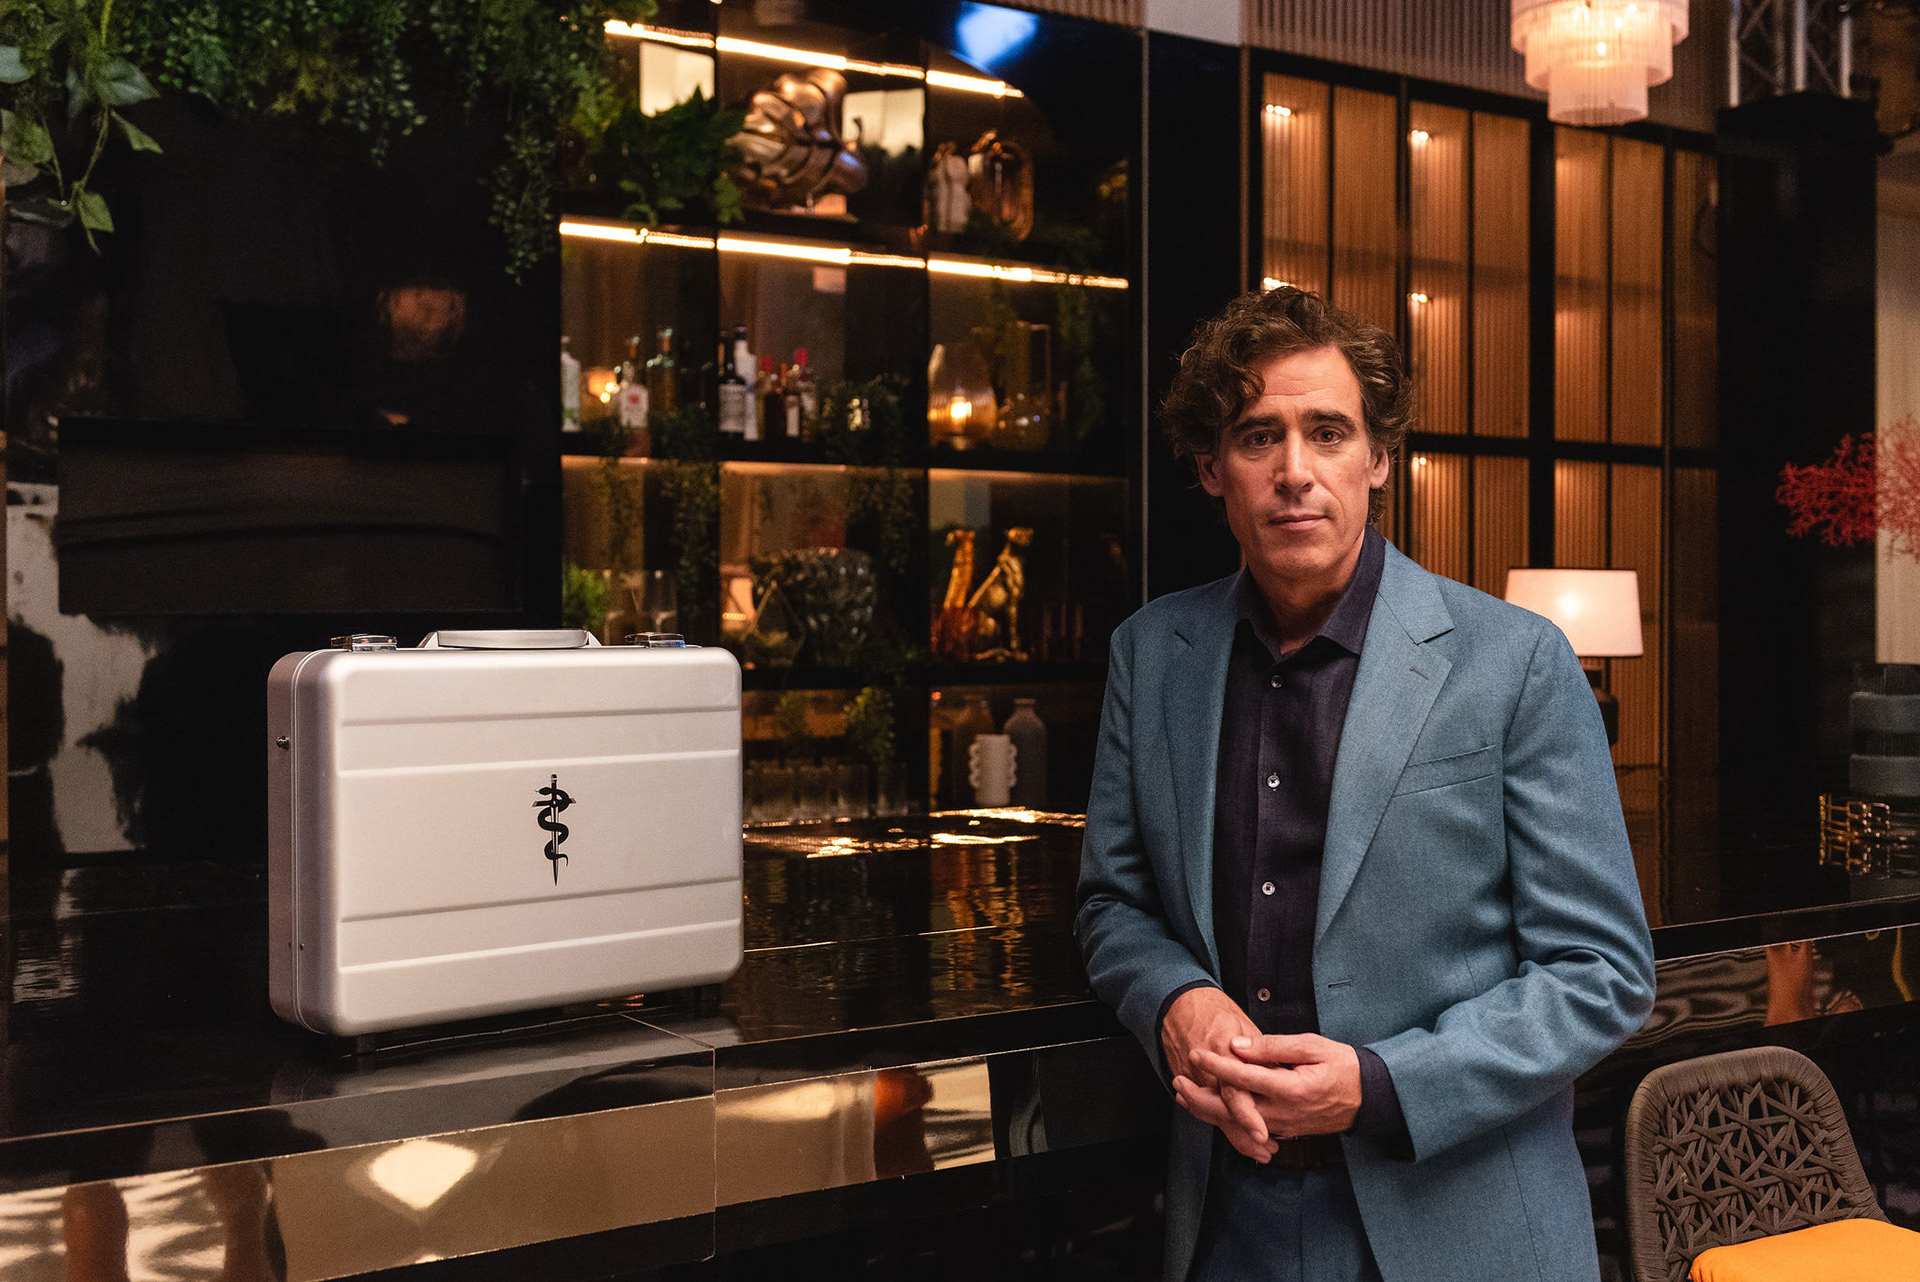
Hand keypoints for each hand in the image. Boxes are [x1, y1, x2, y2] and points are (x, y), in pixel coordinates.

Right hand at [1161, 987, 1275, 1161]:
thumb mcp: (1245, 1023)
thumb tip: (1281, 1072)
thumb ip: (1262, 1050)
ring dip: (1234, 1134)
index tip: (1263, 1135)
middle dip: (1243, 1136)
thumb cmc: (1215, 1010)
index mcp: (1224, 1050)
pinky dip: (1220, 1122)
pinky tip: (1235, 1133)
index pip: (1235, 1091)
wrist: (1179, 1003)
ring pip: (1214, 1115)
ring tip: (1258, 1150)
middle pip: (1223, 1111)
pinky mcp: (1188, 1081)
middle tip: (1266, 1151)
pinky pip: (1204, 1108)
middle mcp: (1207, 1067)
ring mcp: (1194, 1077)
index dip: (1248, 1116)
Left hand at [1188, 1033, 1362, 1138]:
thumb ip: (1273, 1047)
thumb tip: (1237, 1046)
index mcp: (1288, 1089)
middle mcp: (1281, 1113)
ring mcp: (1281, 1125)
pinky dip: (1225, 1119)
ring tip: (1184, 1095)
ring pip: (1235, 1122)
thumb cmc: (1342, 1066)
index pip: (1242, 1077)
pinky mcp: (1283, 1129)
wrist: (1368, 1098)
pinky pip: (1247, 1128)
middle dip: (1200, 1096)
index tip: (1195, 1052)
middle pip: (1230, 1109)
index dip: (1216, 1064)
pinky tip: (1210, 1108)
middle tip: (1177, 1080)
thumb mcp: (1312, 1046)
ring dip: (1207, 1109)